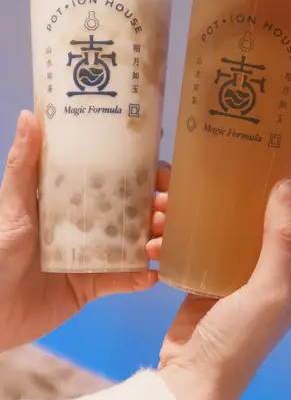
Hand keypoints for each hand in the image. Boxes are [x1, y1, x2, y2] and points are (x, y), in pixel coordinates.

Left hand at [0, 111, 163, 349]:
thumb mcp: (11, 204)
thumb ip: (24, 164)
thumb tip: (29, 114)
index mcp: (72, 198)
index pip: (115, 177)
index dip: (143, 170)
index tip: (161, 166)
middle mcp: (89, 222)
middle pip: (136, 207)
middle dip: (159, 205)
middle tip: (165, 206)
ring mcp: (94, 254)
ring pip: (137, 241)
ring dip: (157, 238)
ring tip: (157, 241)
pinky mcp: (93, 285)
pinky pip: (124, 279)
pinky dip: (142, 277)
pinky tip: (152, 274)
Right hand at [150, 178, 290, 399]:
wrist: (192, 383)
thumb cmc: (239, 338)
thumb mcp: (268, 289)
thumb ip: (280, 238)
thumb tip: (288, 185)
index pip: (290, 220)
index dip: (274, 191)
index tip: (251, 160)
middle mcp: (273, 275)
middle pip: (253, 223)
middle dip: (227, 202)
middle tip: (197, 181)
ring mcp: (240, 280)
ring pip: (223, 234)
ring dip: (196, 221)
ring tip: (165, 210)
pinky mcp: (209, 286)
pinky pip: (199, 251)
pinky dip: (180, 240)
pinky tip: (159, 232)